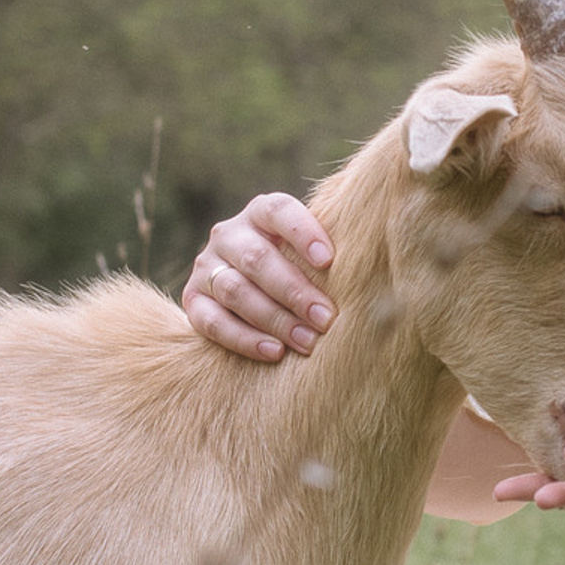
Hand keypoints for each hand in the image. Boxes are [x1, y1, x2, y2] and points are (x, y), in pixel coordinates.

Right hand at [185, 193, 336, 361]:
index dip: (302, 233)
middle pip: (257, 259)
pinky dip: (244, 339)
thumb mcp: (306, 253)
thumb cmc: (296, 269)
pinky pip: (213, 323)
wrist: (243, 292)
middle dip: (295, 292)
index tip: (329, 261)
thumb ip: (326, 256)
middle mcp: (229, 235)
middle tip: (326, 319)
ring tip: (307, 342)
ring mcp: (206, 267)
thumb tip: (372, 278)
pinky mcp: (193, 301)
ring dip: (274, 319)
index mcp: (260, 213)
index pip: (278, 212)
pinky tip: (274, 352)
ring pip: (235, 291)